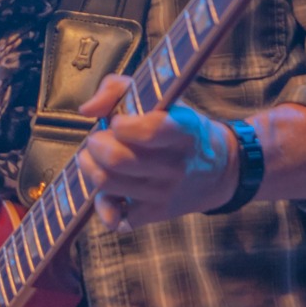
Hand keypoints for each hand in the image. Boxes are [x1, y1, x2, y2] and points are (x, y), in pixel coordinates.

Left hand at [77, 74, 237, 229]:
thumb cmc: (179, 127)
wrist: (218, 171)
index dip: (122, 125)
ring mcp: (164, 193)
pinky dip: (102, 204)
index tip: (118, 121)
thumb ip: (118, 89)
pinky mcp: (155, 214)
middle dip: (95, 145)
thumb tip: (87, 110)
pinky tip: (108, 191)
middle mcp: (175, 165)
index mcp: (182, 130)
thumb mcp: (161, 98)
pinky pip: (115, 217)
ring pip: (108, 184)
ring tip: (94, 158)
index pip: (149, 131)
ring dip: (89, 167)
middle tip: (97, 139)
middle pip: (117, 160)